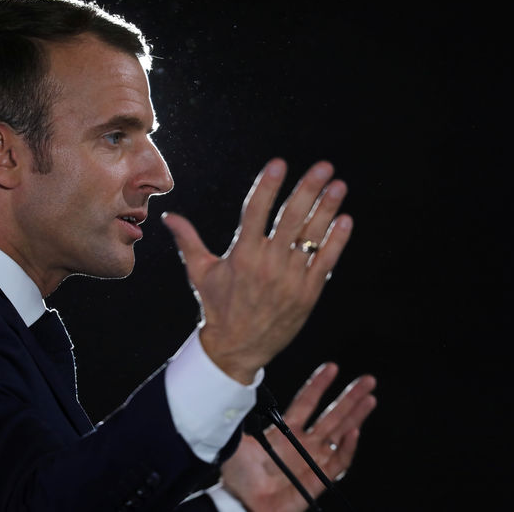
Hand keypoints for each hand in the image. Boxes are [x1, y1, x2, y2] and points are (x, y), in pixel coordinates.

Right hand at [162, 160, 351, 382]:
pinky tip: (345, 220)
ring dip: (327, 210)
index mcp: (241, 255)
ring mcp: (290, 279)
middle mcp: (267, 264)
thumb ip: (188, 240)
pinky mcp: (307, 294)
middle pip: (291, 219)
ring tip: (339, 186)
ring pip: (311, 238)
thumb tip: (168, 217)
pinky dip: (336, 241)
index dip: (268, 186)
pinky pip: (325, 262)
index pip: (256, 212)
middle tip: (323, 166)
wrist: (237, 349)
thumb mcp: (200, 272)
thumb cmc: (217, 307)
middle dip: (308, 190)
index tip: (280, 163)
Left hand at [220, 363, 376, 510]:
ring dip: (355, 416)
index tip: (332, 367)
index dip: (319, 384)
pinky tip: (354, 431)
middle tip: (367, 380)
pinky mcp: (318, 480)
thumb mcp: (237, 440)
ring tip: (370, 399)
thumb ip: (240, 416)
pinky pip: (337, 462)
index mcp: (286, 431)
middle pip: (332, 415)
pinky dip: (347, 448)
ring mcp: (312, 460)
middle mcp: (304, 443)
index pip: (307, 402)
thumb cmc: (238, 476)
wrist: (241, 502)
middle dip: (350, 397)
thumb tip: (235, 389)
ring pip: (340, 434)